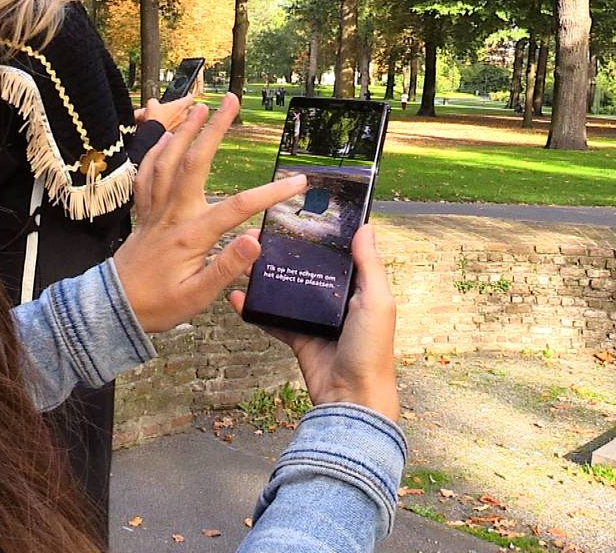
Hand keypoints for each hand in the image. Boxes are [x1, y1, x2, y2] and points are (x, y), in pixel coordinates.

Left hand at [114, 94, 306, 332]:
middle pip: (194, 162)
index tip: (299, 182)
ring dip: (184, 130)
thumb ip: (227, 267)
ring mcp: (155, 210)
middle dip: (215, 129)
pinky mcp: (143, 212)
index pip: (238, 208)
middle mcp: (172, 215)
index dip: (270, 194)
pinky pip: (147, 173)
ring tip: (200, 106)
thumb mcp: (197, 297)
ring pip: (167, 160)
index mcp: (191, 236)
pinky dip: (156, 151)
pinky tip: (166, 138)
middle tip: (231, 101)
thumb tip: (256, 240)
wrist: (114, 308)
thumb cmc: (158, 306)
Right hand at [228, 225, 398, 421]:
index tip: (304, 216)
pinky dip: (256, 309)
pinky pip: (274, 318)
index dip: (325, 238)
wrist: (350, 399)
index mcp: (360, 290)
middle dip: (290, 255)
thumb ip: (370, 266)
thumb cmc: (371, 351)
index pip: (342, 256)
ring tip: (248, 258)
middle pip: (310, 271)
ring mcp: (316, 319)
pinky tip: (239, 295)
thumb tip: (366, 228)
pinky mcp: (298, 337)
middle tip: (266, 235)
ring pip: (288, 291)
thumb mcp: (376, 302)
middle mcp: (338, 302)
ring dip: (269, 278)